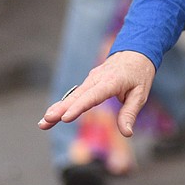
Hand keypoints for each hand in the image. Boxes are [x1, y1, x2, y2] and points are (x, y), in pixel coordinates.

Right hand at [38, 50, 155, 137]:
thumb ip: (130, 112)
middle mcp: (98, 78)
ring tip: (43, 122)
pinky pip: (75, 94)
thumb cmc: (140, 73)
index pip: (93, 96)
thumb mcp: (141, 93)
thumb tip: (127, 133)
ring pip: (73, 95)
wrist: (136, 51)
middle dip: (61, 109)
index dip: (79, 107)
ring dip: (58, 108)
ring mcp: (91, 79)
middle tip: (45, 121)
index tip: (65, 118)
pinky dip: (63, 104)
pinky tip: (51, 114)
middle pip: (77, 96)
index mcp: (112, 81)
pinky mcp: (89, 82)